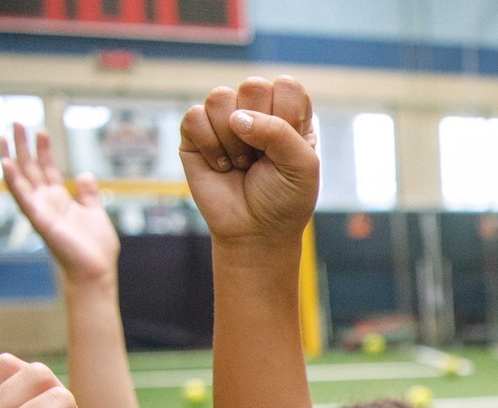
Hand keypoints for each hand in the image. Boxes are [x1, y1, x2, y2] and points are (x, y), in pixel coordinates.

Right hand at [0, 124, 118, 283]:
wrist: (96, 271)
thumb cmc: (96, 248)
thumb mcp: (94, 213)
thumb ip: (88, 193)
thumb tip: (85, 173)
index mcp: (59, 200)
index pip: (46, 169)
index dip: (43, 149)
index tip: (40, 130)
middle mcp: (46, 202)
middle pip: (30, 168)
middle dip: (23, 145)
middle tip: (15, 121)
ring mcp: (40, 210)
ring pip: (20, 178)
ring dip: (10, 156)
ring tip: (2, 134)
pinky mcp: (40, 220)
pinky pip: (22, 197)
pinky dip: (13, 180)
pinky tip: (6, 162)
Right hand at [178, 76, 318, 251]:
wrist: (256, 231)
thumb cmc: (285, 199)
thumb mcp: (302, 166)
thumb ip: (280, 132)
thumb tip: (237, 118)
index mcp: (287, 113)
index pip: (286, 85)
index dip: (287, 116)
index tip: (287, 148)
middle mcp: (255, 110)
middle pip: (253, 86)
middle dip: (260, 129)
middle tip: (262, 158)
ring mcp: (224, 119)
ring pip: (219, 98)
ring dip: (234, 141)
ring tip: (242, 164)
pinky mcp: (195, 133)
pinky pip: (195, 118)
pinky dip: (211, 148)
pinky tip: (222, 167)